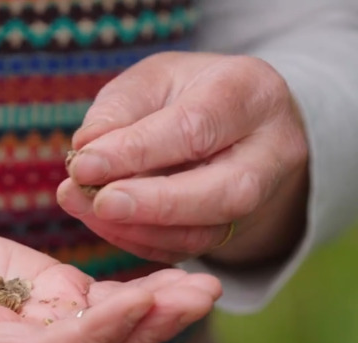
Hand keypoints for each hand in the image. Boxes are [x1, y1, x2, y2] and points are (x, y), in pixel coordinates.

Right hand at [0, 199, 220, 342]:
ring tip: (208, 285)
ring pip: (107, 338)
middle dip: (147, 328)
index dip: (95, 337)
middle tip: (201, 293)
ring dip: (159, 315)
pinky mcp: (47, 306)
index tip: (142, 303)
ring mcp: (34, 336)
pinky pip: (103, 310)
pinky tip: (182, 275)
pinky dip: (143, 296)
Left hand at [58, 52, 309, 265]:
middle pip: (223, 192)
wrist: (235, 125)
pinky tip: (106, 225)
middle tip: (99, 203)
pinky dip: (143, 241)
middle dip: (153, 204)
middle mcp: (273, 149)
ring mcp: (263, 197)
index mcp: (252, 92)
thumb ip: (120, 109)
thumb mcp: (155, 79)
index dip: (137, 151)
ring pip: (208, 231)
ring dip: (140, 228)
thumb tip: (86, 148)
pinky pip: (190, 248)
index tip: (84, 164)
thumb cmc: (189, 92)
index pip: (196, 128)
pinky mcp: (240, 230)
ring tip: (88, 210)